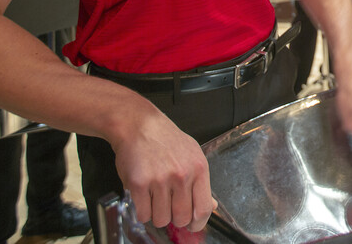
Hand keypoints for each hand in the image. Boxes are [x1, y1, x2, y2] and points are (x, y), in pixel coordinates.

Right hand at [112, 110, 214, 231]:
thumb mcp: (192, 155)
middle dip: (174, 218)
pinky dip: (143, 211)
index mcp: (198, 169)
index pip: (203, 209)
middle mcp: (181, 175)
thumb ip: (201, 183)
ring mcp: (160, 180)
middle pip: (181, 218)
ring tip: (154, 196)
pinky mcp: (139, 184)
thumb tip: (212, 206)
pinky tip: (144, 196)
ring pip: (161, 219)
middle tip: (168, 206)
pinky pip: (143, 214)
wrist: (139, 125)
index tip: (191, 226)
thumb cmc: (166, 140)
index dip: (197, 224)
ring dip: (156, 214)